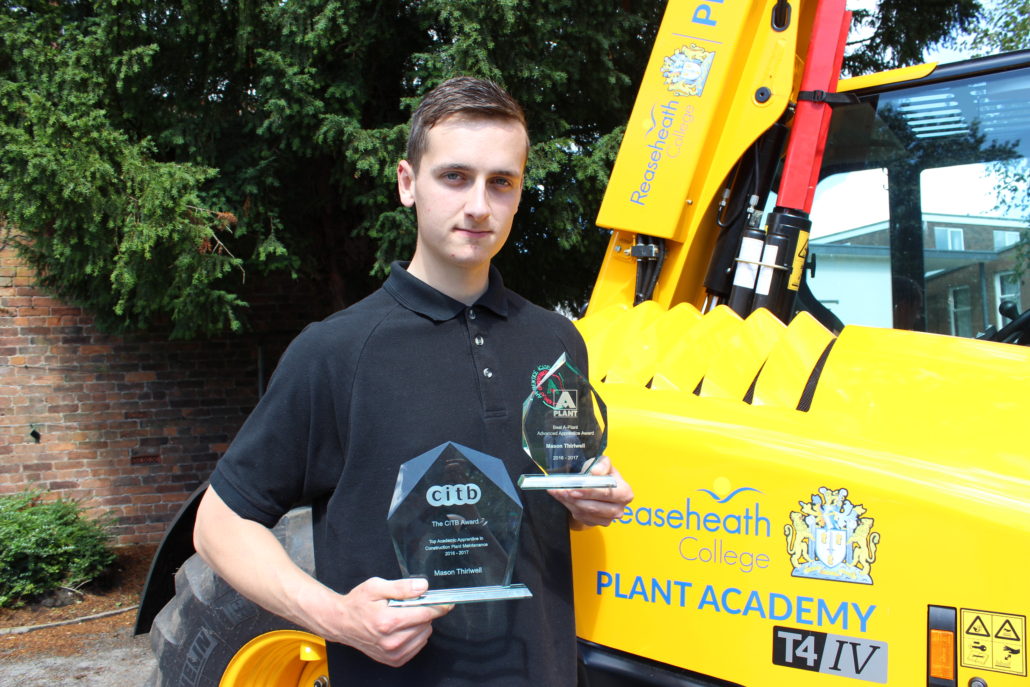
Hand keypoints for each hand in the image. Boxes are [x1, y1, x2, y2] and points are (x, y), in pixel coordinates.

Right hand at [309, 577, 452, 666]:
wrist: (341, 623)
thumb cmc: (357, 604)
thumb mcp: (376, 586)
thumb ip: (401, 587)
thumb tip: (423, 587)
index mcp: (388, 622)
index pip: (425, 614)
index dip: (438, 606)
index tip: (447, 602)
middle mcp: (391, 641)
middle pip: (426, 625)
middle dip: (423, 612)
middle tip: (408, 605)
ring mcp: (392, 653)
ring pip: (424, 636)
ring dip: (419, 625)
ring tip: (402, 617)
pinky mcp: (393, 660)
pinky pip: (417, 646)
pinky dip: (415, 636)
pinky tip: (402, 628)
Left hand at [548, 456, 633, 528]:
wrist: (599, 486)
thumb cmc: (603, 474)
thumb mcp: (604, 463)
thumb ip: (602, 465)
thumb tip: (596, 472)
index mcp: (625, 493)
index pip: (606, 493)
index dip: (589, 491)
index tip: (574, 488)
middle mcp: (618, 509)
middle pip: (594, 506)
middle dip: (575, 498)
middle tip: (561, 490)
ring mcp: (607, 519)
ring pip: (584, 512)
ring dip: (568, 502)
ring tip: (557, 491)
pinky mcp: (595, 523)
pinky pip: (580, 517)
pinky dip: (568, 506)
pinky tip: (561, 497)